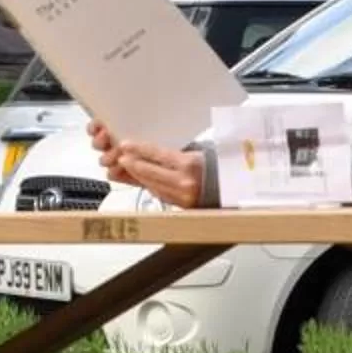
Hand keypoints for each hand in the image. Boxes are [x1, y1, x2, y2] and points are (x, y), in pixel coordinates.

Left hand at [88, 121, 205, 209]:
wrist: (232, 189)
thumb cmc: (216, 168)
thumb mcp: (196, 154)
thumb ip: (171, 155)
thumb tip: (147, 150)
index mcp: (189, 164)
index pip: (156, 154)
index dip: (138, 149)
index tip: (125, 145)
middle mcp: (184, 182)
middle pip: (149, 172)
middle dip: (131, 164)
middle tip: (119, 157)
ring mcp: (182, 197)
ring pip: (151, 185)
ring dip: (137, 176)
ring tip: (125, 168)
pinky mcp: (181, 207)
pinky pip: (160, 194)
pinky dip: (149, 186)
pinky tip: (141, 180)